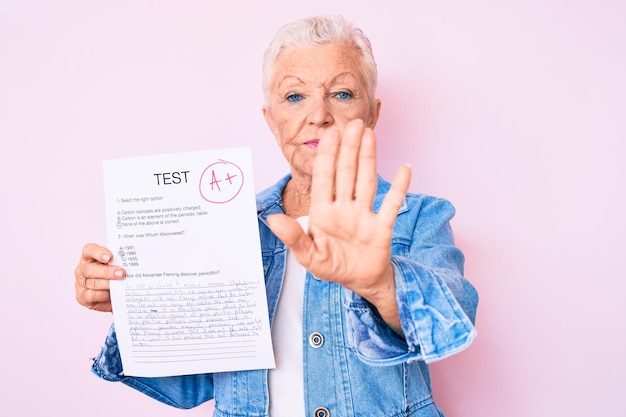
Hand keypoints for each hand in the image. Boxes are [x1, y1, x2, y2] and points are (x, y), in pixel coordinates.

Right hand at [74, 243, 125, 311]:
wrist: (111, 293)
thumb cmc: (113, 275)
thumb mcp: (116, 264)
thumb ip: (120, 261)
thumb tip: (133, 261)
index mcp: (89, 257)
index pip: (89, 250)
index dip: (98, 253)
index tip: (110, 257)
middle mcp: (82, 269)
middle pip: (90, 269)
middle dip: (107, 272)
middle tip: (122, 273)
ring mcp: (81, 283)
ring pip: (93, 283)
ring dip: (108, 284)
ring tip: (121, 284)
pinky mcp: (83, 297)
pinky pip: (93, 296)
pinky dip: (104, 295)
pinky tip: (113, 294)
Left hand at [267, 119, 410, 329]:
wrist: (359, 282)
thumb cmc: (332, 266)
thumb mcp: (308, 257)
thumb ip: (293, 238)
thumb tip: (272, 219)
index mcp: (323, 212)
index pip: (324, 178)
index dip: (327, 156)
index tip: (330, 134)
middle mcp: (344, 208)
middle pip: (346, 173)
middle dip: (348, 148)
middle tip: (353, 123)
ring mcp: (364, 215)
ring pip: (366, 181)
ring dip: (368, 158)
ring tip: (369, 134)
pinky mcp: (381, 227)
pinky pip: (392, 205)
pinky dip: (399, 188)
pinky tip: (405, 168)